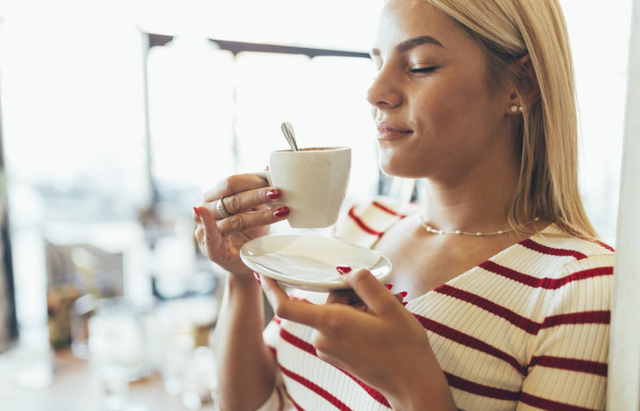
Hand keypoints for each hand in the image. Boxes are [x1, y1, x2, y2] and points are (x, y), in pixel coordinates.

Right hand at [193, 173, 289, 278]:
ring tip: (281, 211)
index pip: (231, 183)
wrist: (245, 262)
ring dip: (260, 216)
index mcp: (214, 195)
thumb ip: (258, 189)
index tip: (274, 180)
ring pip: (235, 219)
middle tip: (279, 192)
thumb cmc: (248, 231)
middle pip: (234, 200)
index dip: (253, 181)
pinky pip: (211, 235)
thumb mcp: (255, 208)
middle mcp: (206, 208)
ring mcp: (204, 228)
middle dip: (259, 195)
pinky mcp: (210, 248)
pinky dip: (211, 226)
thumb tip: (269, 167)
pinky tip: (213, 218)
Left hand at [259, 268, 456, 409]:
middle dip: (347, 295)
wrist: (412, 384)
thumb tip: (343, 269)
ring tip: (382, 317)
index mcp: (331, 324)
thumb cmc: (403, 346)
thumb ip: (363, 282)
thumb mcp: (390, 306)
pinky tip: (376, 327)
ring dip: (354, 308)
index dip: (271, 288)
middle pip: (322, 303)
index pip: (286, 307)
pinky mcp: (335, 355)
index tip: (263, 271)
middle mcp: (323, 339)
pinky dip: (353, 320)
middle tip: (378, 301)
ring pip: (332, 314)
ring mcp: (327, 350)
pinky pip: (336, 327)